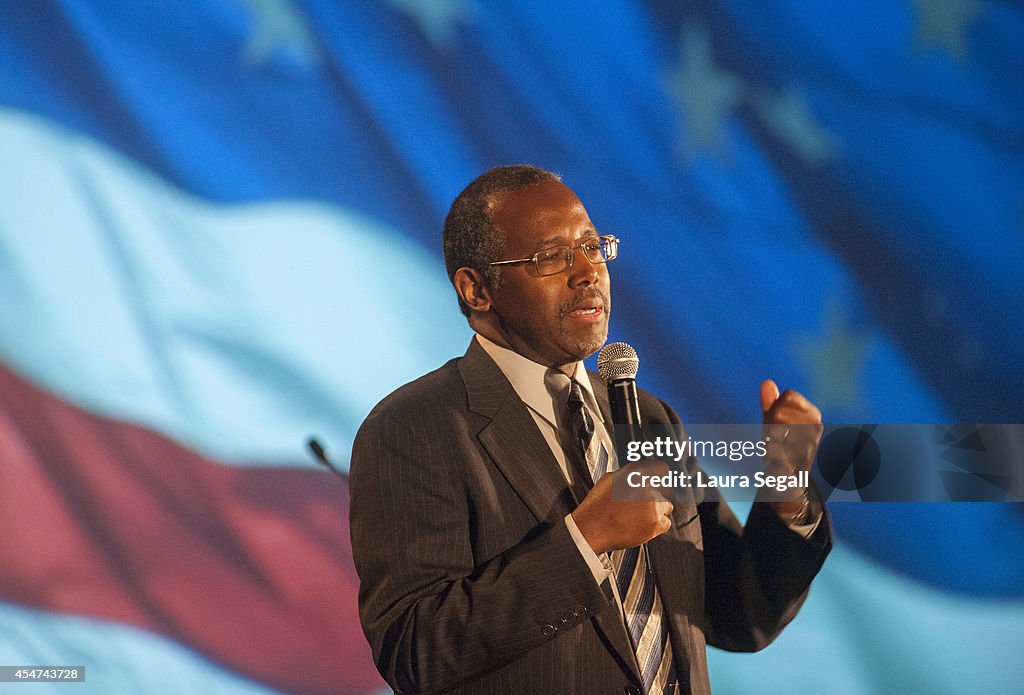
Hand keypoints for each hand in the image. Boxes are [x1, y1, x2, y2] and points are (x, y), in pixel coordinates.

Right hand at [571, 460, 673, 554]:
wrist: (591, 528)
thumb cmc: (597, 506)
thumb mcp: (608, 480)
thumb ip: (627, 475)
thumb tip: (640, 476)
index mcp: (635, 473)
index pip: (660, 471)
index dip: (660, 479)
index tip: (661, 483)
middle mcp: (646, 487)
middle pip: (663, 491)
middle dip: (653, 499)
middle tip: (640, 507)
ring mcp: (652, 505)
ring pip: (666, 507)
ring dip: (657, 511)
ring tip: (639, 518)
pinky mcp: (655, 522)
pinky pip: (666, 523)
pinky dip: (658, 526)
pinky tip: (643, 526)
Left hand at [760, 379, 822, 514]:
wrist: (788, 479)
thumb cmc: (781, 443)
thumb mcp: (774, 420)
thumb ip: (770, 402)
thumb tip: (766, 383)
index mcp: (813, 415)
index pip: (788, 396)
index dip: (775, 405)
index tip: (776, 418)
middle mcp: (815, 431)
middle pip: (778, 412)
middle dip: (768, 424)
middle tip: (772, 438)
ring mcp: (808, 449)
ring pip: (773, 432)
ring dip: (766, 441)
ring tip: (772, 450)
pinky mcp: (797, 468)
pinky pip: (774, 454)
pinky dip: (768, 456)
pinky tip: (772, 460)